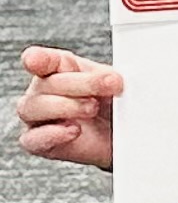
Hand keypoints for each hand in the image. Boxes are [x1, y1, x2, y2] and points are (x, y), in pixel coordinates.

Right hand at [16, 46, 121, 171]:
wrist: (118, 135)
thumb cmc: (110, 103)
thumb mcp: (113, 84)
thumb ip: (108, 77)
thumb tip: (114, 78)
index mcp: (56, 67)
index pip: (39, 60)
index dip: (38, 59)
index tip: (35, 61)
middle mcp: (41, 90)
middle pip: (45, 84)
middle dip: (82, 84)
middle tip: (111, 84)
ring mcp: (36, 117)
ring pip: (33, 108)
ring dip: (67, 107)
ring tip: (93, 109)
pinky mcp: (38, 143)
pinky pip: (34, 139)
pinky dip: (53, 134)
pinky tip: (74, 130)